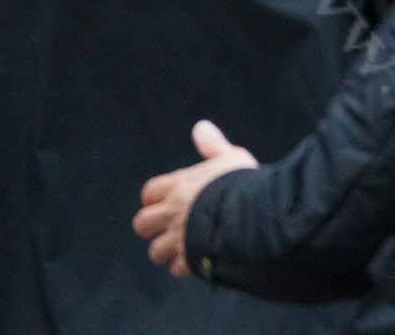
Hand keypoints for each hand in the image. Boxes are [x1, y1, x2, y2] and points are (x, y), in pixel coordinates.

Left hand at [133, 121, 257, 278]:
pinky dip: (185, 267)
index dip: (157, 198)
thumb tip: (200, 126)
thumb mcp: (232, 158)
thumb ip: (213, 145)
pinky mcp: (189, 260)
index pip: (149, 193)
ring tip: (186, 247)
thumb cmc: (243, 183)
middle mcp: (172, 212)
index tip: (171, 200)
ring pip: (155, 251)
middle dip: (153, 228)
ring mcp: (178, 238)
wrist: (253, 214)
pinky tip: (199, 260)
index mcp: (178, 186)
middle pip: (141, 224)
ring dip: (168, 251)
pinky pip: (176, 269)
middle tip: (173, 226)